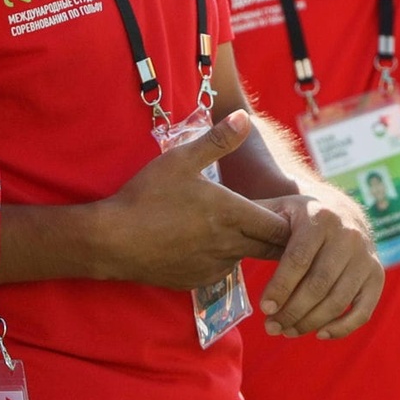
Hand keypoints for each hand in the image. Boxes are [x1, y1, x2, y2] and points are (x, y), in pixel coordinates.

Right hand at [97, 112, 292, 290]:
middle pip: (272, 249)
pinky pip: (221, 271)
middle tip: (269, 222)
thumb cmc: (147, 196)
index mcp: (232, 214)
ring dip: (246, 247)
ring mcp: (214, 267)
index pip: (280, 227)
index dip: (286, 221)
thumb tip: (244, 117)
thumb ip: (218, 140)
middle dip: (275, 237)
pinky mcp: (197, 282)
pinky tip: (204, 244)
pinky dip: (221, 259)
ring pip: (245, 258)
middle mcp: (229, 245)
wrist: (112, 239)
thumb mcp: (181, 160)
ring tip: (231, 229)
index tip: (285, 211)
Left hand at [258, 182, 382, 337]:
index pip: (298, 259)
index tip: (264, 308)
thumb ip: (255, 222)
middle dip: (292, 311)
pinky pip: (363, 309)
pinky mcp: (376, 275)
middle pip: (318, 285)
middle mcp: (348, 235)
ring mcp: (366, 256)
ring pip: (338, 300)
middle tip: (270, 327)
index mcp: (320, 217)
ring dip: (309, 323)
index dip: (280, 287)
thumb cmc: (297, 215)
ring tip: (286, 331)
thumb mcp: (276, 209)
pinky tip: (318, 333)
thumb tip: (224, 235)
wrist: (341, 209)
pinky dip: (342, 327)